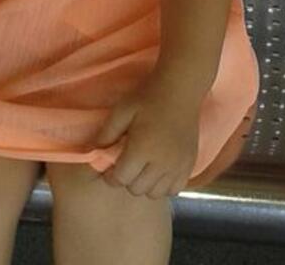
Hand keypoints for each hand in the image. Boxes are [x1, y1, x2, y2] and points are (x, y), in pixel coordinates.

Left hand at [92, 72, 203, 198]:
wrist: (180, 90)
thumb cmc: (148, 98)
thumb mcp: (122, 111)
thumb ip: (106, 133)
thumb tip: (94, 152)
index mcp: (141, 149)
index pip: (120, 179)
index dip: (111, 176)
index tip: (110, 168)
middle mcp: (161, 162)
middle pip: (137, 189)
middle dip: (127, 180)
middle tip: (126, 166)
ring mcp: (177, 166)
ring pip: (155, 193)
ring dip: (145, 185)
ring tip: (142, 170)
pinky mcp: (189, 165)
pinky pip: (175, 189)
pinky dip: (164, 186)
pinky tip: (159, 172)